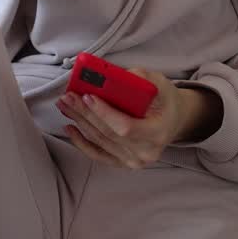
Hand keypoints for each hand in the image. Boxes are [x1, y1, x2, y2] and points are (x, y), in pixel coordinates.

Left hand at [57, 68, 213, 169]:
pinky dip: (81, 141)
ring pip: (99, 140)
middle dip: (85, 113)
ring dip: (79, 122)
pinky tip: (70, 127)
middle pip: (107, 133)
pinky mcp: (122, 162)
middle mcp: (145, 152)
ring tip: (65, 105)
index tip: (88, 96)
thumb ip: (139, 78)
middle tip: (68, 96)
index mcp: (158, 132)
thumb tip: (110, 75)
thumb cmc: (165, 100)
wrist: (172, 120)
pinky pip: (97, 153)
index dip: (104, 113)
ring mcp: (132, 161)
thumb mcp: (159, 83)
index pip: (126, 127)